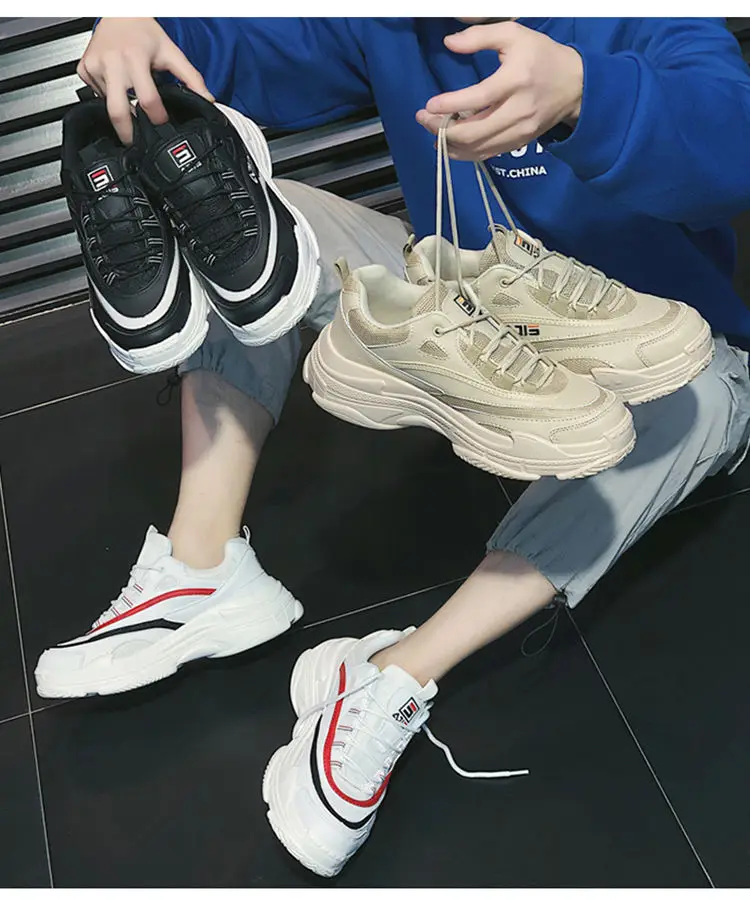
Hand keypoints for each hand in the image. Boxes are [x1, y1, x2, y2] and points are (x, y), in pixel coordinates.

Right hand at [77, 17, 213, 144]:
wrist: (119, 13)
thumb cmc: (144, 32)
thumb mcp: (171, 53)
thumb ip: (191, 78)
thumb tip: (208, 101)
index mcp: (134, 59)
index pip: (147, 100)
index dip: (157, 117)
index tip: (162, 123)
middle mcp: (112, 62)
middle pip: (118, 112)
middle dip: (127, 134)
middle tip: (136, 143)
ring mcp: (95, 66)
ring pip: (107, 105)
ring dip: (120, 110)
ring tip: (131, 107)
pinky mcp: (84, 69)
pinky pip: (96, 94)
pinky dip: (107, 97)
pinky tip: (117, 87)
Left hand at [416, 21, 582, 160]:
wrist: (576, 85)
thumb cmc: (541, 56)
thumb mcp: (514, 34)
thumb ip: (480, 36)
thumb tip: (449, 43)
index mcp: (516, 80)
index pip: (479, 98)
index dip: (451, 105)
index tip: (429, 106)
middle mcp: (519, 110)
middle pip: (475, 131)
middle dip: (443, 130)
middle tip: (424, 120)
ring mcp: (520, 130)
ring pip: (479, 147)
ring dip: (451, 144)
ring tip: (433, 132)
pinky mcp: (520, 142)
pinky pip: (488, 154)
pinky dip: (466, 153)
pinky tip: (451, 145)